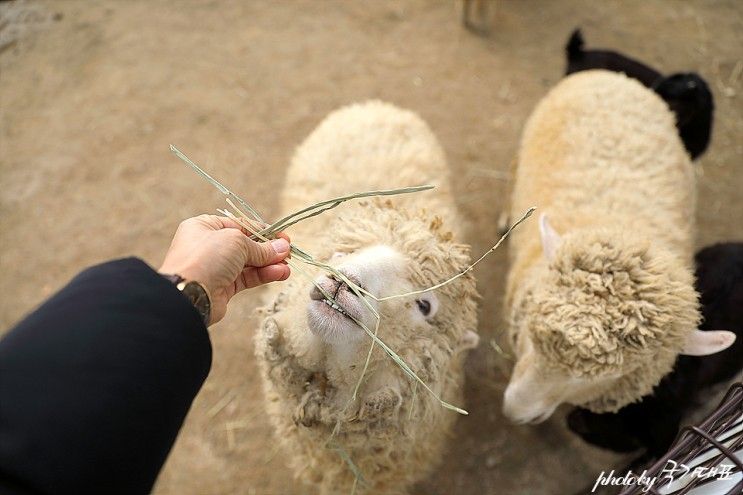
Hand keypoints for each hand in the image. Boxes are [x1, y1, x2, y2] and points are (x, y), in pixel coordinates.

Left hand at [159, 215, 290, 324]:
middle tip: (289, 253)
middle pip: (246, 245)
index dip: (263, 231)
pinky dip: (263, 275)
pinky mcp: (222, 287)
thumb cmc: (207, 257)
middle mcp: (209, 246)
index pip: (240, 225)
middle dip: (269, 250)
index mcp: (205, 227)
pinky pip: (247, 278)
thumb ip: (261, 247)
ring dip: (269, 264)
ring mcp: (216, 267)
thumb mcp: (237, 242)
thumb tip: (283, 248)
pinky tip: (279, 274)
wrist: (188, 293)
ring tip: (287, 267)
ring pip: (249, 263)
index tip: (283, 238)